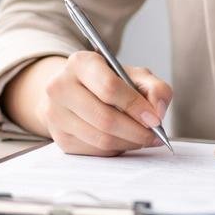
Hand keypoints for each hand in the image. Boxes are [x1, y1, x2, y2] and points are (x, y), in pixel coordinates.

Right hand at [7, 52, 172, 156]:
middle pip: (105, 118)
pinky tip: (124, 140)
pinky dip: (116, 149)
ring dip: (129, 143)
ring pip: (101, 139)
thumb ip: (155, 88)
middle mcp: (61, 87)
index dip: (135, 106)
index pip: (109, 88)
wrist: (75, 92)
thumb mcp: (135, 75)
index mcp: (80, 63)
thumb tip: (158, 111)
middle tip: (154, 135)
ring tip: (143, 138)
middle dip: (136, 131)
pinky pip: (95, 151)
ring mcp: (56, 114)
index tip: (155, 119)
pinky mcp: (59, 138)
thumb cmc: (109, 82)